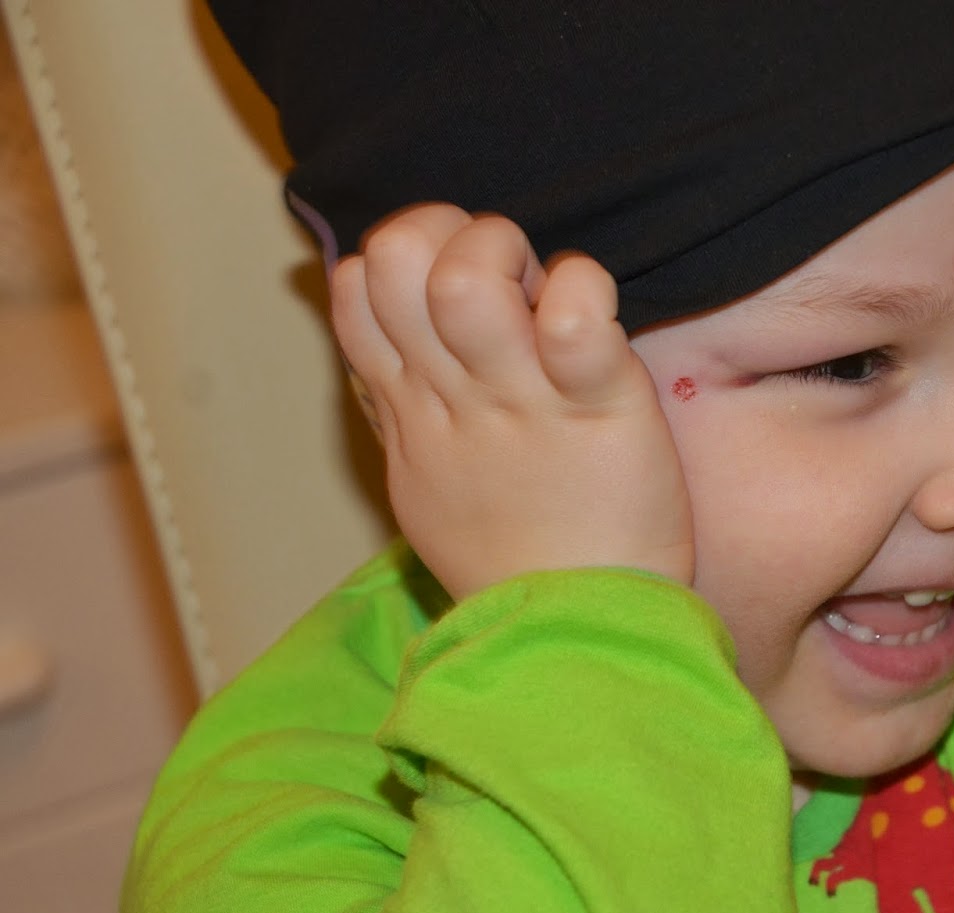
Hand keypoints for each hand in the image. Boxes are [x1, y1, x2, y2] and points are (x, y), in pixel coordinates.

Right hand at [329, 205, 693, 598]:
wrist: (577, 638)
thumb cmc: (517, 554)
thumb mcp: (426, 479)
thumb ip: (402, 401)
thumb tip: (378, 333)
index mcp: (411, 408)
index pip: (354, 286)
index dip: (402, 252)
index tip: (457, 282)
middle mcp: (452, 396)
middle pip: (394, 260)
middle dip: (451, 231)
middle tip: (509, 275)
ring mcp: (520, 402)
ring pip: (466, 279)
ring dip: (507, 253)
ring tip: (546, 292)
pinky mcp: (597, 407)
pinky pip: (572, 316)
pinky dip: (583, 288)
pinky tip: (598, 312)